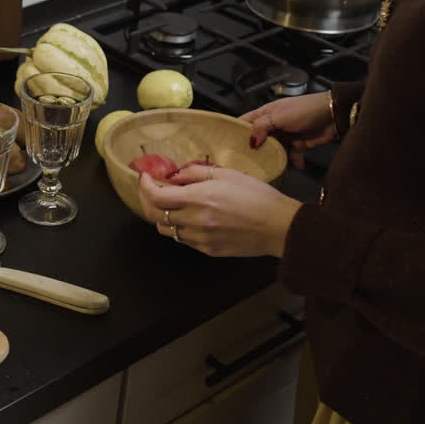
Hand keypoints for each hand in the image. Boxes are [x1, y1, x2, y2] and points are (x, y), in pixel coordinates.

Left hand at [136, 164, 300, 257]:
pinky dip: (180, 228)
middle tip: (150, 191)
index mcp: (199, 198)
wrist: (279, 226)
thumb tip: (176, 175)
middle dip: (147, 201)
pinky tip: (189, 218)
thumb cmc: (258, 196)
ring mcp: (201, 239)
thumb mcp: (227, 174)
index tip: (145, 177)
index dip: (144, 186)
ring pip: (167, 231)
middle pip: (155, 215)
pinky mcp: (209, 250)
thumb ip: (196, 173)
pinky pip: (184, 240)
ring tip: (170, 205)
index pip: (156, 196)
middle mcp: (195, 221)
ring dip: (163, 216)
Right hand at [239, 92, 335, 169]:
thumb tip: (251, 143)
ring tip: (263, 170)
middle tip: (240, 163)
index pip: (245, 121)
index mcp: (265, 114)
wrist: (333, 115)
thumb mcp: (278, 116)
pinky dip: (291, 163)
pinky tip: (291, 169)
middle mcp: (272, 125)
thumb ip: (261, 127)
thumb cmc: (303, 110)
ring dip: (270, 159)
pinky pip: (289, 156)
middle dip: (251, 150)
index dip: (235, 131)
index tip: (225, 144)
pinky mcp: (297, 146)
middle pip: (257, 139)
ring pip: (272, 150)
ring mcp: (284, 136)